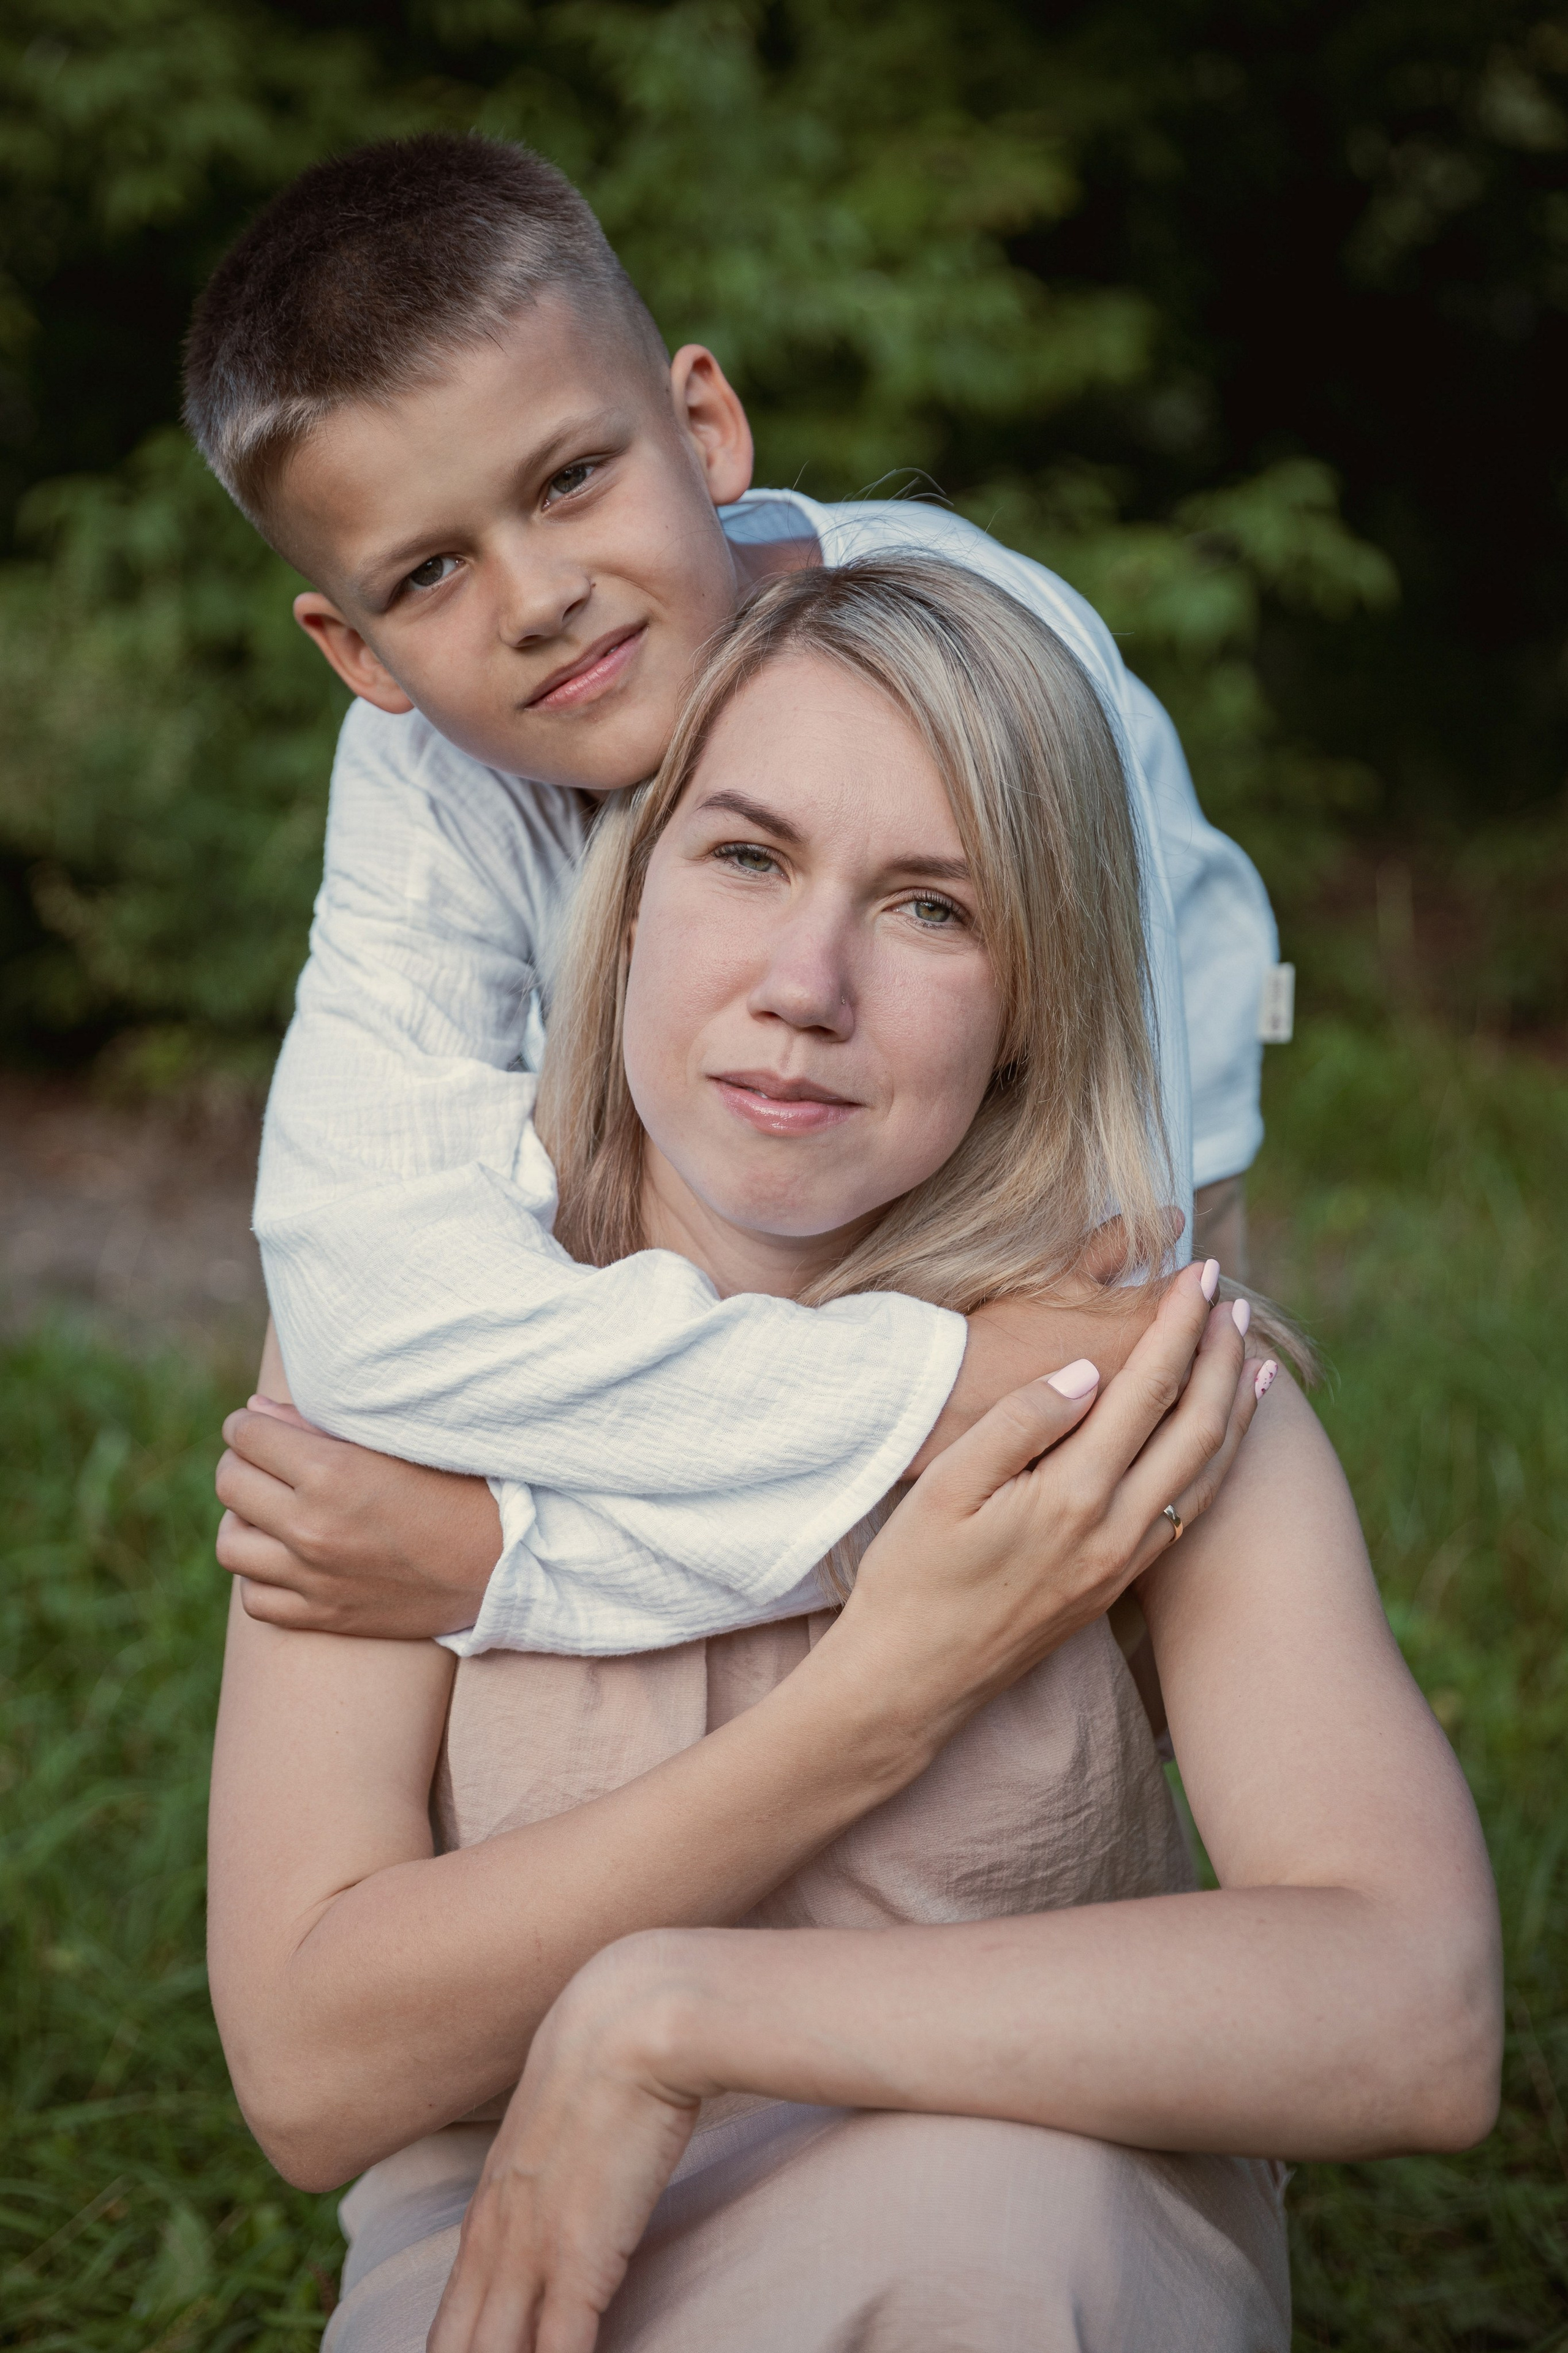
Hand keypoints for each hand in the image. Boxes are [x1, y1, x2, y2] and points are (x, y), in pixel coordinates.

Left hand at [214, 1398, 503, 1637]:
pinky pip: (255, 1599)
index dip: (249, 1425)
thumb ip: (319, 1424)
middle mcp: (313, 1527)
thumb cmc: (457, 1487)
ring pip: (231, 1543)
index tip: (261, 1426)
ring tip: (272, 1511)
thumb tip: (253, 1411)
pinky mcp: (324, 1617)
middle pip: (230, 1484)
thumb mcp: (395, 1442)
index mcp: (332, 1474)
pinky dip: (263, 1576)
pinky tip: (289, 1557)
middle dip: (243, 1463)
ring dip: (245, 1520)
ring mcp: (315, 1578)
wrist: (503, 1563)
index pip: (247, 1436)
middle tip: (268, 1462)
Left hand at [428, 1937, 707, 2352]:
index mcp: (490, 2204)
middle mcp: (497, 2234)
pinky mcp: (581, 2259)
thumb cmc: (609, 2048)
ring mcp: (533, 2249)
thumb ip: (554, 2158)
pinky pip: (557, 2351)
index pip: (454, 2316)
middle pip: (457, 2345)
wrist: (633, 2014)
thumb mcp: (562, 2112)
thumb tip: (572, 2172)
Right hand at [835, 1259, 1270, 1749]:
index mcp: (1073, 1496)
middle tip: (1232, 1295)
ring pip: (1208, 1472)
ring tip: (1250, 1355)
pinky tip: (1222, 1439)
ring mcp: (1124, 1564)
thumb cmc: (913, 1579)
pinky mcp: (1118, 1585)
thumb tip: (1088, 1371)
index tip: (1199, 1272)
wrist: (912, 1682)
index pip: (1148, 1388)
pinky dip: (1220, 1463)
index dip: (1178, 1323)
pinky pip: (1191, 1510)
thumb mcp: (947, 1486)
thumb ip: (1020, 1422)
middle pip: (1197, 1425)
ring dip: (1235, 1407)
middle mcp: (1116, 1532)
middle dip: (1220, 1353)